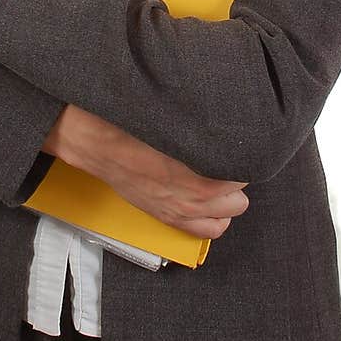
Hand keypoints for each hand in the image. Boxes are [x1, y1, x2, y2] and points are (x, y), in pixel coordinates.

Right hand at [45, 104, 249, 239]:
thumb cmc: (133, 123)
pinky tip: (204, 197)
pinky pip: (205, 230)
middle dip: (236, 178)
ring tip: (217, 178)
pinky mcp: (166, 216)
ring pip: (227, 216)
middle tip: (225, 159)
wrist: (95, 139)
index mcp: (200, 171)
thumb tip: (230, 110)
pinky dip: (211, 216)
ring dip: (225, 199)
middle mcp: (194, 197)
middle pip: (240, 197)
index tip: (236, 143)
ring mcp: (180, 210)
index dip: (242, 153)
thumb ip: (206, 119)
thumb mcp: (176, 117)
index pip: (244, 170)